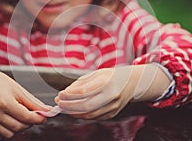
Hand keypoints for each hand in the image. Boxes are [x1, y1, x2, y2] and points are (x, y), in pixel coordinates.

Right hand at [0, 60, 50, 139]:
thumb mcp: (18, 89)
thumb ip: (33, 102)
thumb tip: (46, 110)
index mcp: (4, 102)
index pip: (26, 117)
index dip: (38, 118)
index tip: (44, 117)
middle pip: (18, 127)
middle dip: (29, 123)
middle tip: (32, 116)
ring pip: (9, 135)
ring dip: (18, 129)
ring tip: (19, 118)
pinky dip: (6, 132)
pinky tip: (9, 122)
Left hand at [55, 64, 170, 119]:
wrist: (132, 83)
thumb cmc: (112, 76)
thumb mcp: (96, 74)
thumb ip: (81, 84)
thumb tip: (66, 93)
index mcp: (106, 82)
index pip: (84, 92)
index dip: (69, 95)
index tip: (60, 95)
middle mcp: (111, 96)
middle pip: (86, 106)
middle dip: (69, 106)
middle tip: (59, 103)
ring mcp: (113, 107)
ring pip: (89, 115)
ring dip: (74, 112)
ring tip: (65, 107)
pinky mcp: (112, 113)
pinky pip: (94, 117)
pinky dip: (83, 115)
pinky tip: (76, 110)